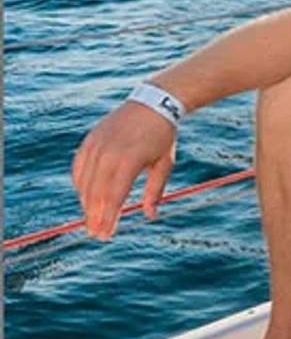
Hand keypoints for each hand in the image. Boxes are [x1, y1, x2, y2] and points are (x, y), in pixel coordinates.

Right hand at [71, 101, 176, 239]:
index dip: (108, 218)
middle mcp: (109, 153)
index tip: (106, 235)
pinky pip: (79, 167)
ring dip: (86, 203)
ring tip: (91, 220)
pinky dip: (80, 184)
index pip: (114, 196)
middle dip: (94, 216)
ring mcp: (96, 145)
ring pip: (84, 182)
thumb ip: (155, 190)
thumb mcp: (164, 164)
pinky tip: (85, 197)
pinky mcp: (89, 140)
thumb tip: (150, 215)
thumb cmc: (162, 136)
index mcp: (129, 160)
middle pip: (96, 193)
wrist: (152, 103)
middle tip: (96, 234)